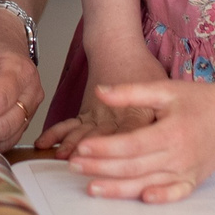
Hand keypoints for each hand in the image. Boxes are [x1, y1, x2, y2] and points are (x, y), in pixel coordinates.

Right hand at [33, 46, 169, 157]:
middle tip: (80, 168)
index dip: (120, 151)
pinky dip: (57, 133)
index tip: (112, 166)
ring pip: (83, 131)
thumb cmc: (143, 67)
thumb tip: (171, 136)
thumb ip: (161, 114)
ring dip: (71, 145)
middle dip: (91, 155)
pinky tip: (44, 143)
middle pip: (102, 138)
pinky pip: (70, 124)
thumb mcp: (160, 88)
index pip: (130, 136)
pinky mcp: (86, 111)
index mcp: (136, 113)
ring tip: (61, 158)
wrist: (118, 46)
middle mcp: (113, 115)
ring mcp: (97, 113)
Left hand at [59, 78, 214, 201]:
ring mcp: (188, 171)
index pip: (131, 145)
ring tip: (91, 188)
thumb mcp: (164, 89)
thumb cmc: (199, 99)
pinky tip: (140, 200)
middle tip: (73, 167)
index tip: (81, 147)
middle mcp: (180, 156)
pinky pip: (175, 194)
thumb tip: (100, 91)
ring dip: (119, 188)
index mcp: (171, 132)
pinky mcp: (194, 180)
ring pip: (148, 184)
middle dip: (101, 169)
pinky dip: (159, 199)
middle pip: (134, 167)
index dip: (105, 148)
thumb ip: (131, 92)